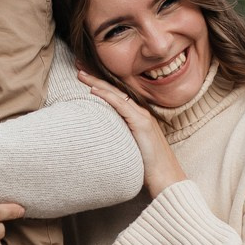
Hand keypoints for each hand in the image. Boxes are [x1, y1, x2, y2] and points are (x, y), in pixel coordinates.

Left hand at [75, 68, 186, 197]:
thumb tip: (101, 141)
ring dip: (97, 82)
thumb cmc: (149, 169)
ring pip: (116, 94)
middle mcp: (141, 113)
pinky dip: (108, 97)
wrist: (167, 179)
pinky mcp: (142, 125)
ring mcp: (142, 118)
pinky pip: (122, 106)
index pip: (115, 95)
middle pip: (114, 89)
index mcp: (137, 117)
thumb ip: (119, 141)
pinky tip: (94, 91)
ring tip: (80, 73)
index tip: (83, 74)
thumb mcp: (130, 150)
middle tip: (77, 64)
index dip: (99, 84)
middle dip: (95, 76)